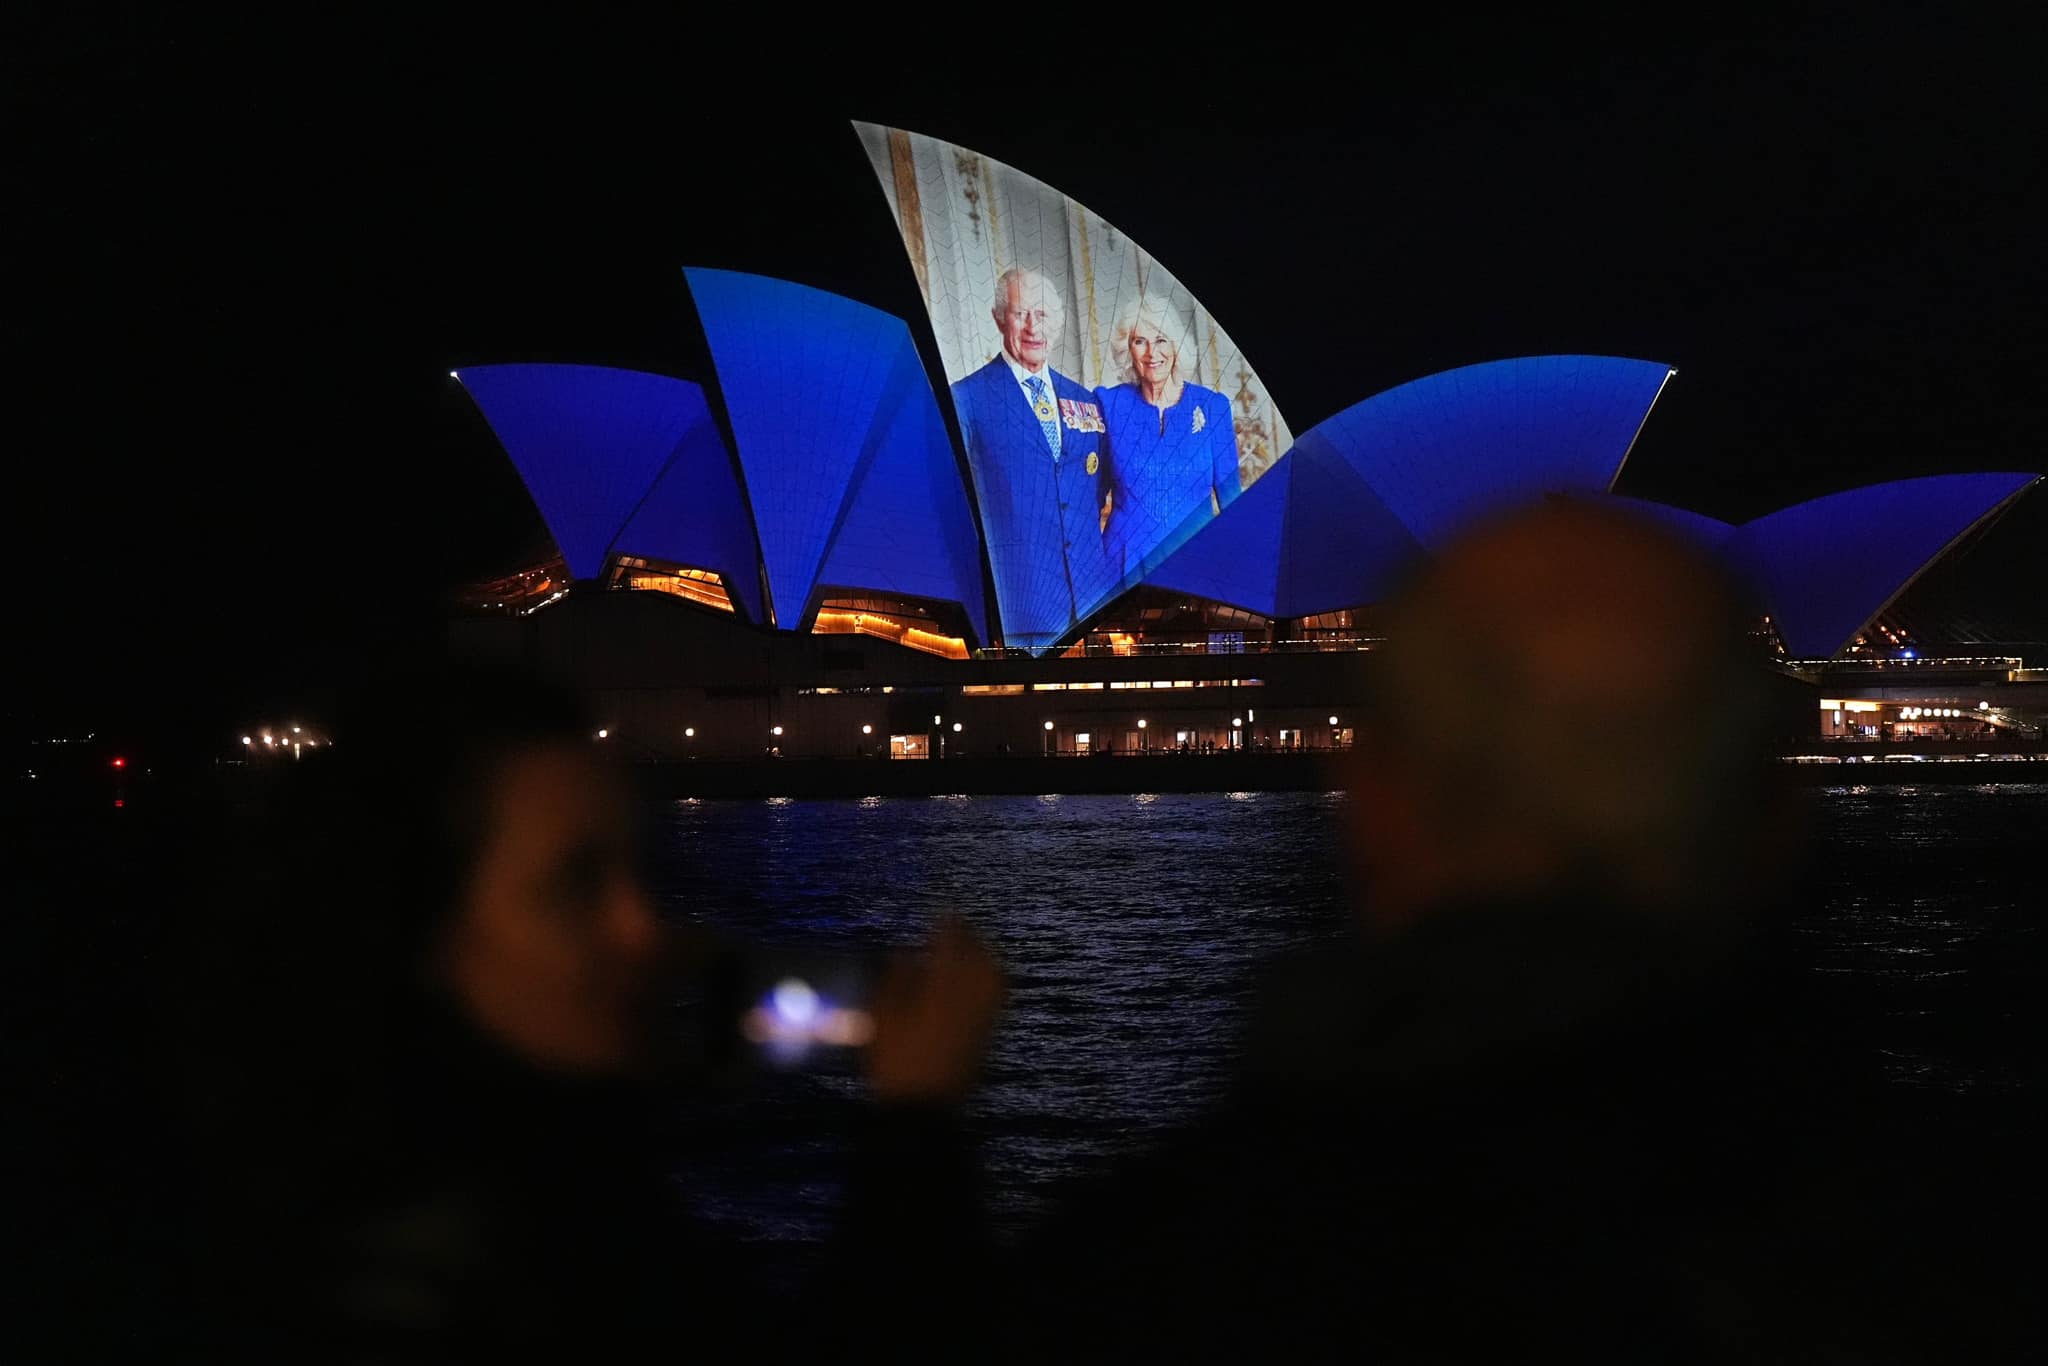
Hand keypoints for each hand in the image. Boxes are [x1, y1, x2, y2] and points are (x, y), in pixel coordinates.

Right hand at [866, 914, 1004, 1104]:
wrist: (923, 1114)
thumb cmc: (896, 1063)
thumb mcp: (884, 1019)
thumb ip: (895, 981)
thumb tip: (904, 954)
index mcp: (945, 989)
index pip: (952, 946)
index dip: (948, 925)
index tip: (944, 910)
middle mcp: (972, 1000)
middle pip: (979, 958)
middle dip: (970, 938)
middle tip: (958, 924)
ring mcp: (984, 1020)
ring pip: (993, 977)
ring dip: (983, 957)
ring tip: (970, 948)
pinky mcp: (987, 1038)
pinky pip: (995, 998)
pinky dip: (989, 981)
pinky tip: (977, 981)